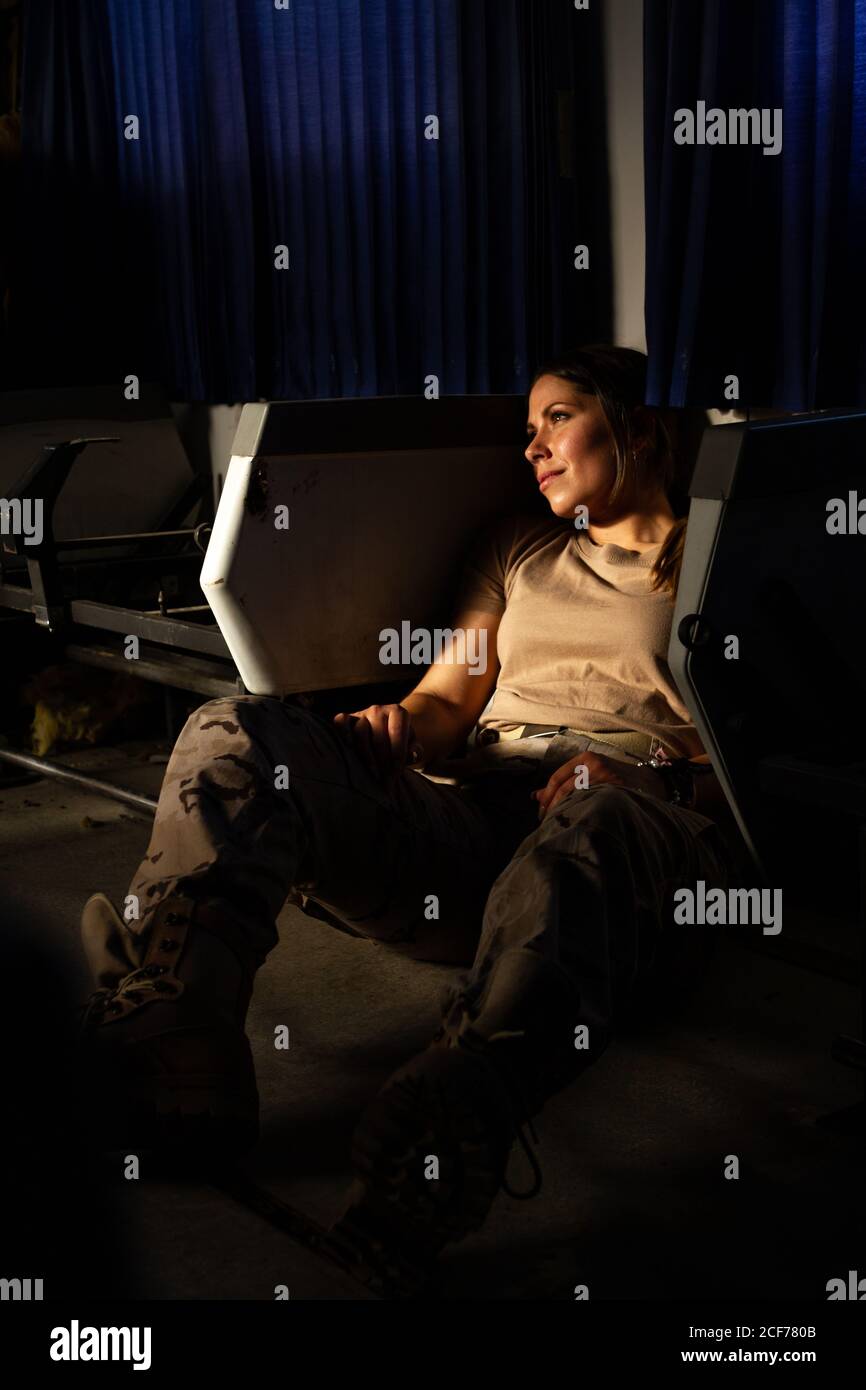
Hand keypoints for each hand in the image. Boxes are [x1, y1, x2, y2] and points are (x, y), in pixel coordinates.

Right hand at [333, 703, 424, 783]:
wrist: (386, 735)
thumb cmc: (400, 744)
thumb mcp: (412, 747)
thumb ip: (416, 751)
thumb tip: (411, 755)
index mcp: (398, 712)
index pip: (397, 734)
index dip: (397, 758)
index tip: (396, 776)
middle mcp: (378, 710)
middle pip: (379, 737)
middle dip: (383, 763)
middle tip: (385, 782)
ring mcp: (361, 713)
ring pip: (360, 732)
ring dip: (366, 756)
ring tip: (373, 774)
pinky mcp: (347, 719)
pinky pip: (341, 721)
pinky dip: (342, 732)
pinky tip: (348, 748)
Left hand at [531, 751, 664, 820]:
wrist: (651, 782)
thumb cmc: (618, 778)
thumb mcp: (592, 772)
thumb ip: (567, 781)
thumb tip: (535, 796)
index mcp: (586, 758)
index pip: (557, 778)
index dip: (546, 796)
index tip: (540, 810)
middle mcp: (594, 765)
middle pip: (563, 788)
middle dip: (552, 807)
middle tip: (546, 822)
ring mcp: (605, 777)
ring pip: (575, 797)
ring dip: (564, 812)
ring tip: (558, 825)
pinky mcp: (615, 791)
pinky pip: (591, 804)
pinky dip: (581, 814)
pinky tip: (577, 822)